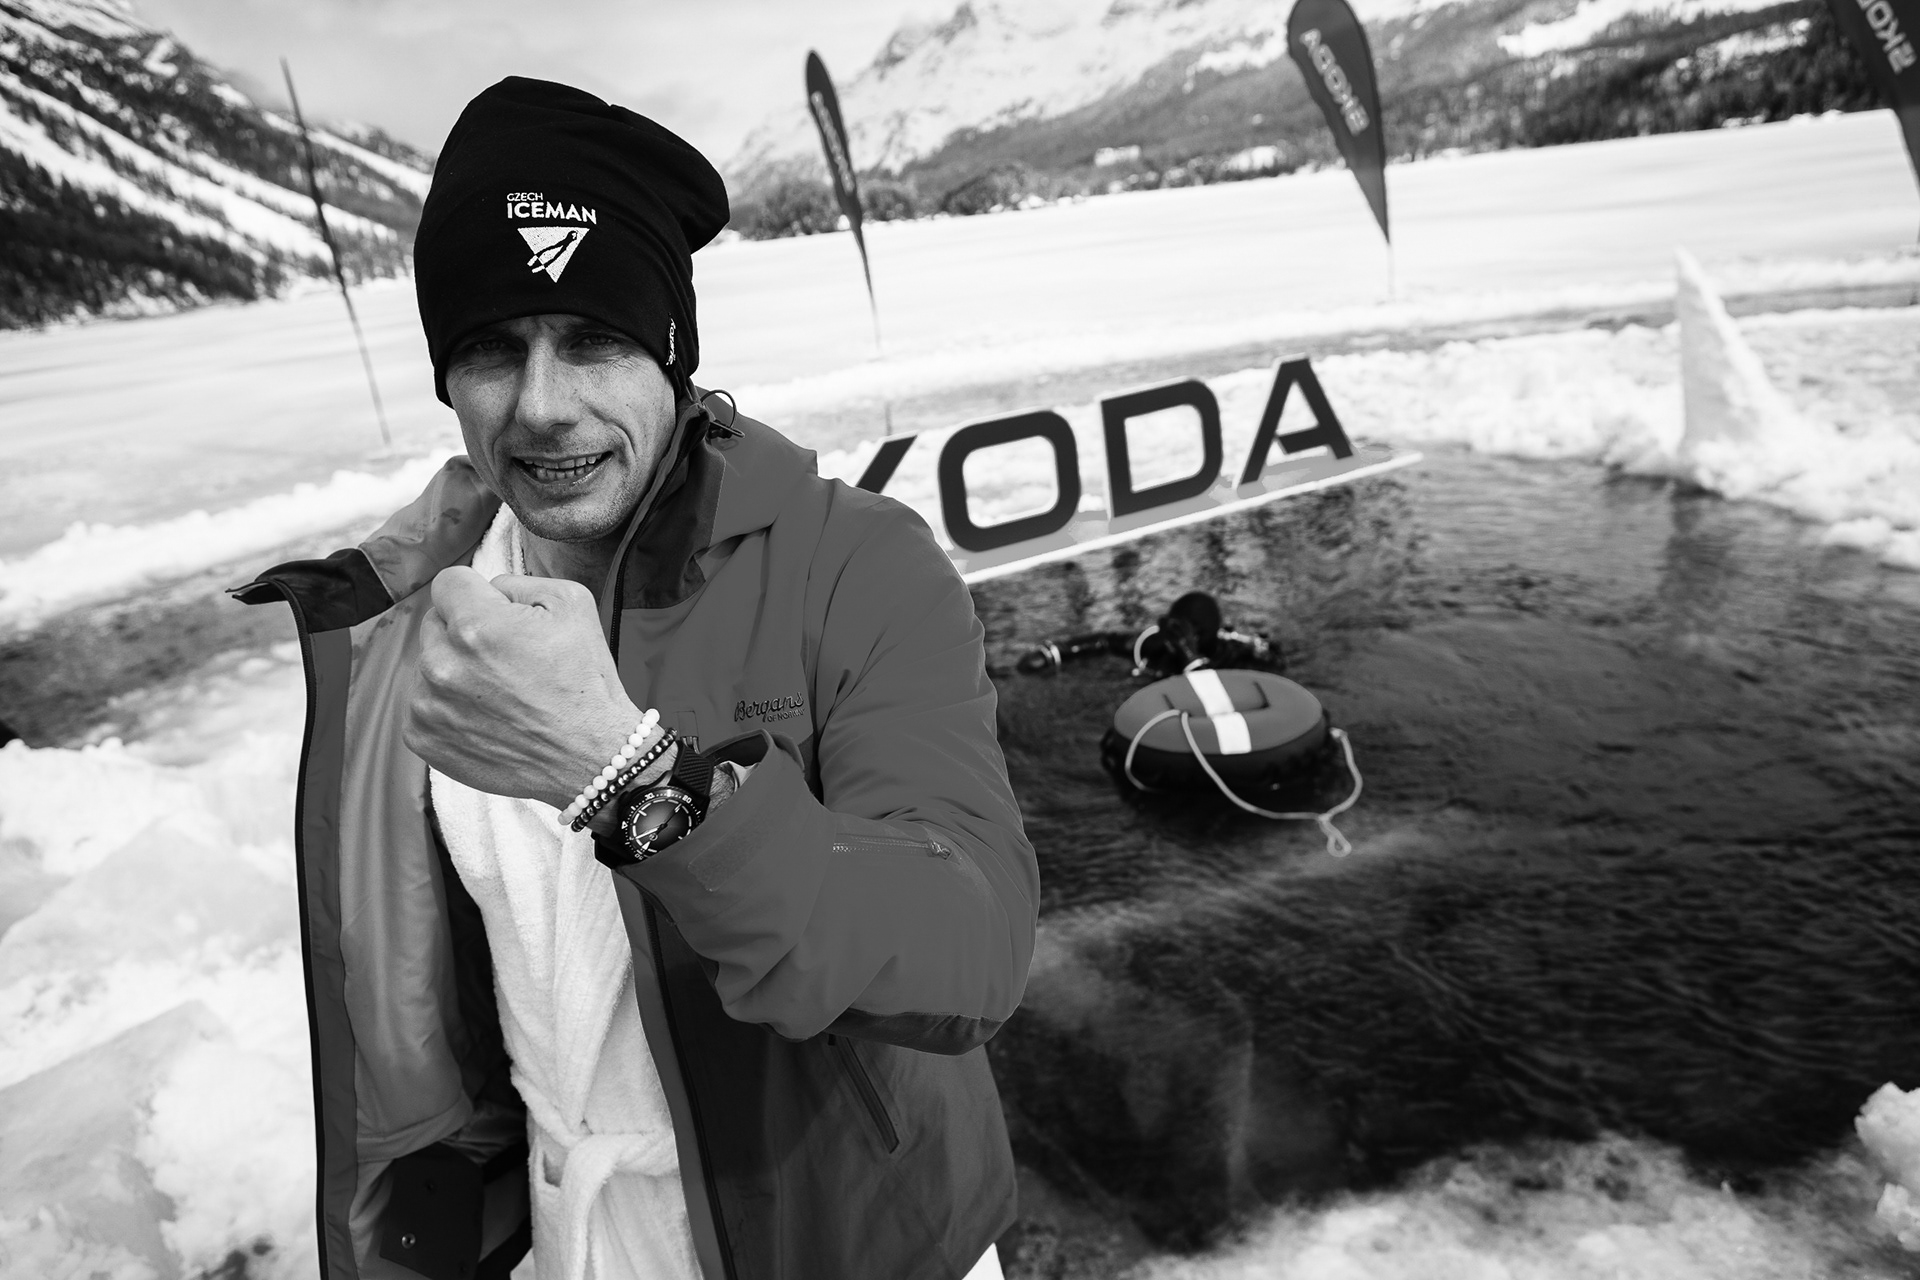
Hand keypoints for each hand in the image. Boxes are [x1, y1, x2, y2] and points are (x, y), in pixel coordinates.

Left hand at [405, 566, 645, 809]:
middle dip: (465, 630)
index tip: (496, 611)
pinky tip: (485, 715)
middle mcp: (442, 664)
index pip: (448, 582)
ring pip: (428, 663)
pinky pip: (422, 703)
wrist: (590, 756)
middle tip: (506, 657)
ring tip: (498, 691)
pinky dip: (448, 706)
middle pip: (435, 622)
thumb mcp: (573, 603)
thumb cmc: (585, 681)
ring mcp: (427, 705)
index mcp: (476, 626)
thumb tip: (488, 588)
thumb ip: (518, 581)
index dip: (476, 592)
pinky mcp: (422, 737)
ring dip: (455, 669)